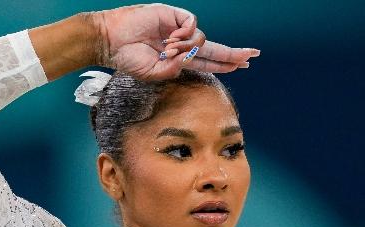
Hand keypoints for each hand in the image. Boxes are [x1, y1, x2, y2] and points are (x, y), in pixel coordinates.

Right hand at [92, 3, 258, 79]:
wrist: (110, 40)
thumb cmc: (128, 59)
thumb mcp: (154, 74)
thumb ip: (174, 70)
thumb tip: (190, 57)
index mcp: (179, 59)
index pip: (208, 62)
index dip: (226, 63)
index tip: (243, 64)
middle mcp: (182, 43)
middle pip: (214, 49)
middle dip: (233, 53)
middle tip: (253, 54)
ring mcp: (178, 28)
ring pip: (201, 39)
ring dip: (187, 47)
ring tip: (166, 48)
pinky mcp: (172, 15)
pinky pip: (192, 23)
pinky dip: (185, 32)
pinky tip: (171, 37)